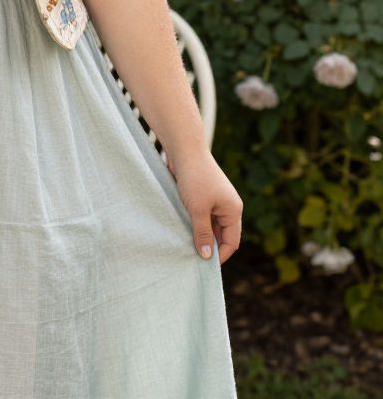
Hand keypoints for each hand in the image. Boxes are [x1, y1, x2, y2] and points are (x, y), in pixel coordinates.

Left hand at [165, 150, 242, 265]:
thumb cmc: (194, 178)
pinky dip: (194, 222)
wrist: (184, 150)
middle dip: (209, 246)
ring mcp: (216, 199)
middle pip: (222, 234)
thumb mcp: (198, 209)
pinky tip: (182, 229)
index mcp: (233, 210)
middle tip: (193, 259)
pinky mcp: (203, 194)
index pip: (231, 241)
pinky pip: (202, 214)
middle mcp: (228, 206)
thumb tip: (206, 256)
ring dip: (200, 234)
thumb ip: (202, 233)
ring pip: (210, 224)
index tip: (204, 267)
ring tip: (186, 246)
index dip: (220, 255)